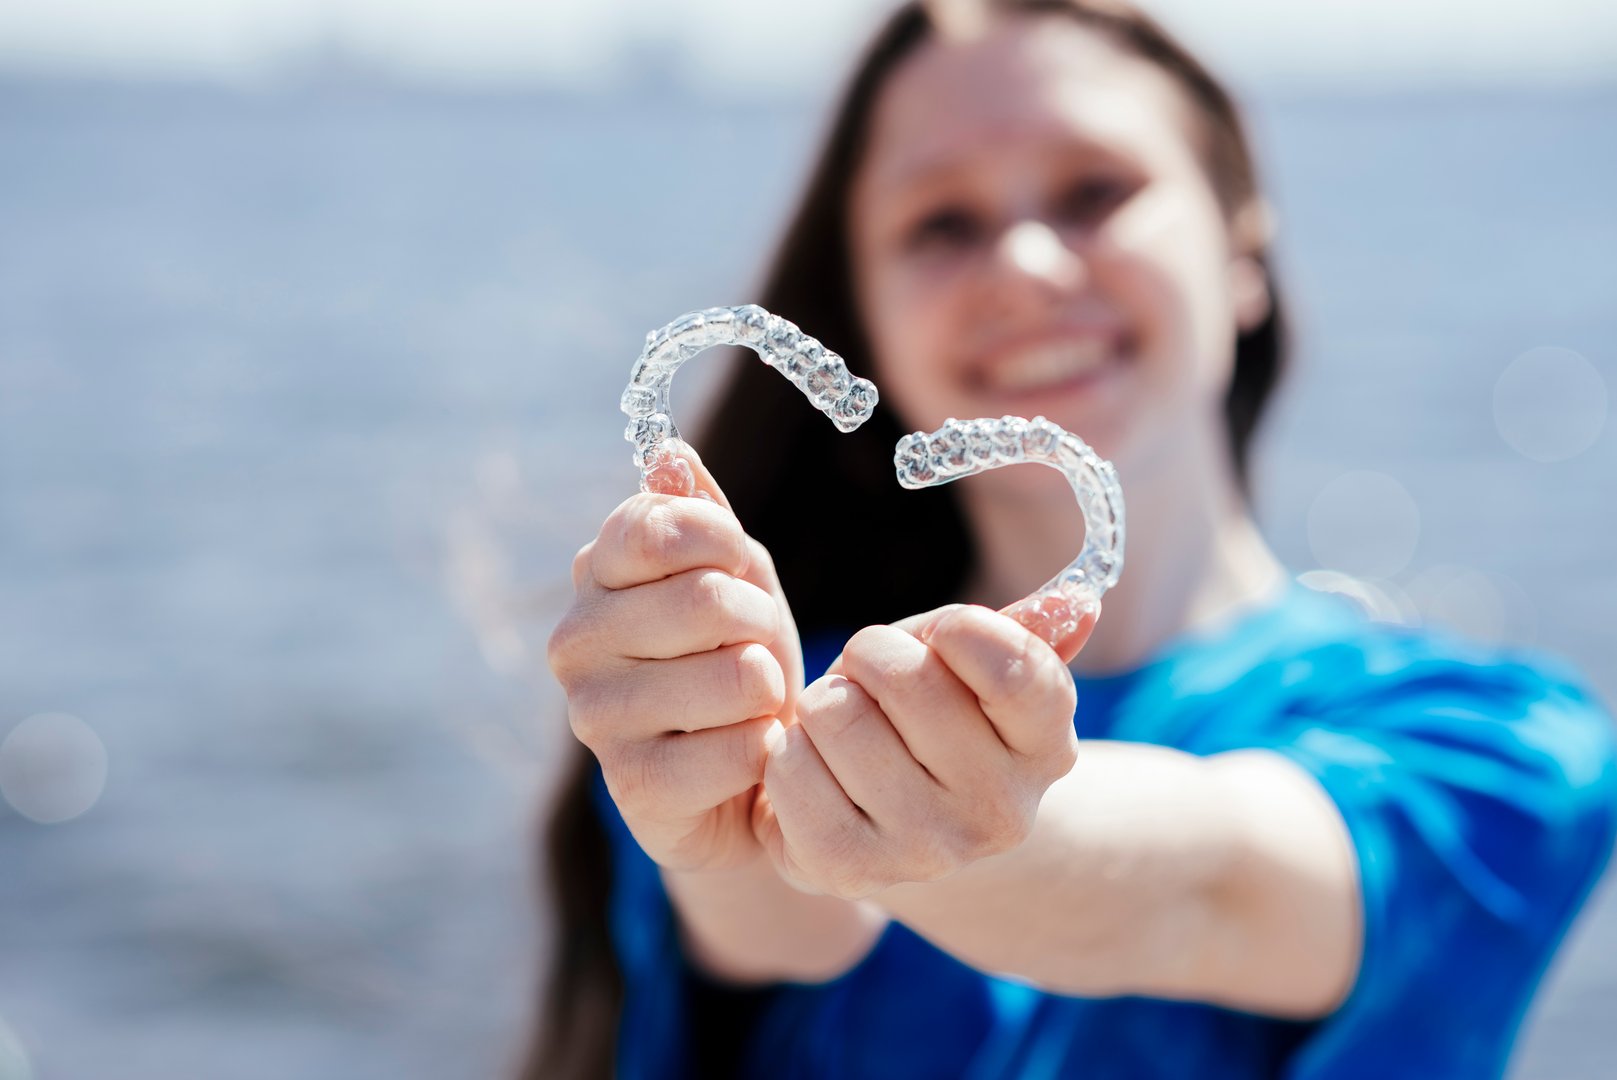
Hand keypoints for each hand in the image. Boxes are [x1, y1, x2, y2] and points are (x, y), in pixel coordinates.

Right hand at [547, 446, 803, 871]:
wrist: (745, 775)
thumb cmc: (735, 656)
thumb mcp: (733, 573)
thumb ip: (701, 515)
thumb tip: (670, 456)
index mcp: (594, 574)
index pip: (656, 528)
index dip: (723, 544)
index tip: (738, 568)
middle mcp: (574, 643)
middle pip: (708, 601)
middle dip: (762, 622)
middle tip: (757, 647)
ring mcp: (595, 718)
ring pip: (737, 677)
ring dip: (770, 690)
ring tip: (751, 703)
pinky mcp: (634, 787)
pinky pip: (740, 750)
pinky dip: (766, 750)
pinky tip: (745, 754)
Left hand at [752, 603, 1093, 898]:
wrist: (882, 821)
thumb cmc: (929, 717)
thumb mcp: (975, 668)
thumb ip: (1020, 633)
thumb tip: (1081, 607)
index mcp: (1046, 748)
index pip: (1015, 670)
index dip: (958, 629)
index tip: (942, 637)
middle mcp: (1000, 810)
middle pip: (907, 678)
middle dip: (871, 655)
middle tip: (872, 681)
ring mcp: (927, 849)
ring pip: (836, 714)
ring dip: (824, 703)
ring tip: (844, 729)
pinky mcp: (850, 871)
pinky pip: (790, 768)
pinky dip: (787, 752)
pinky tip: (815, 770)